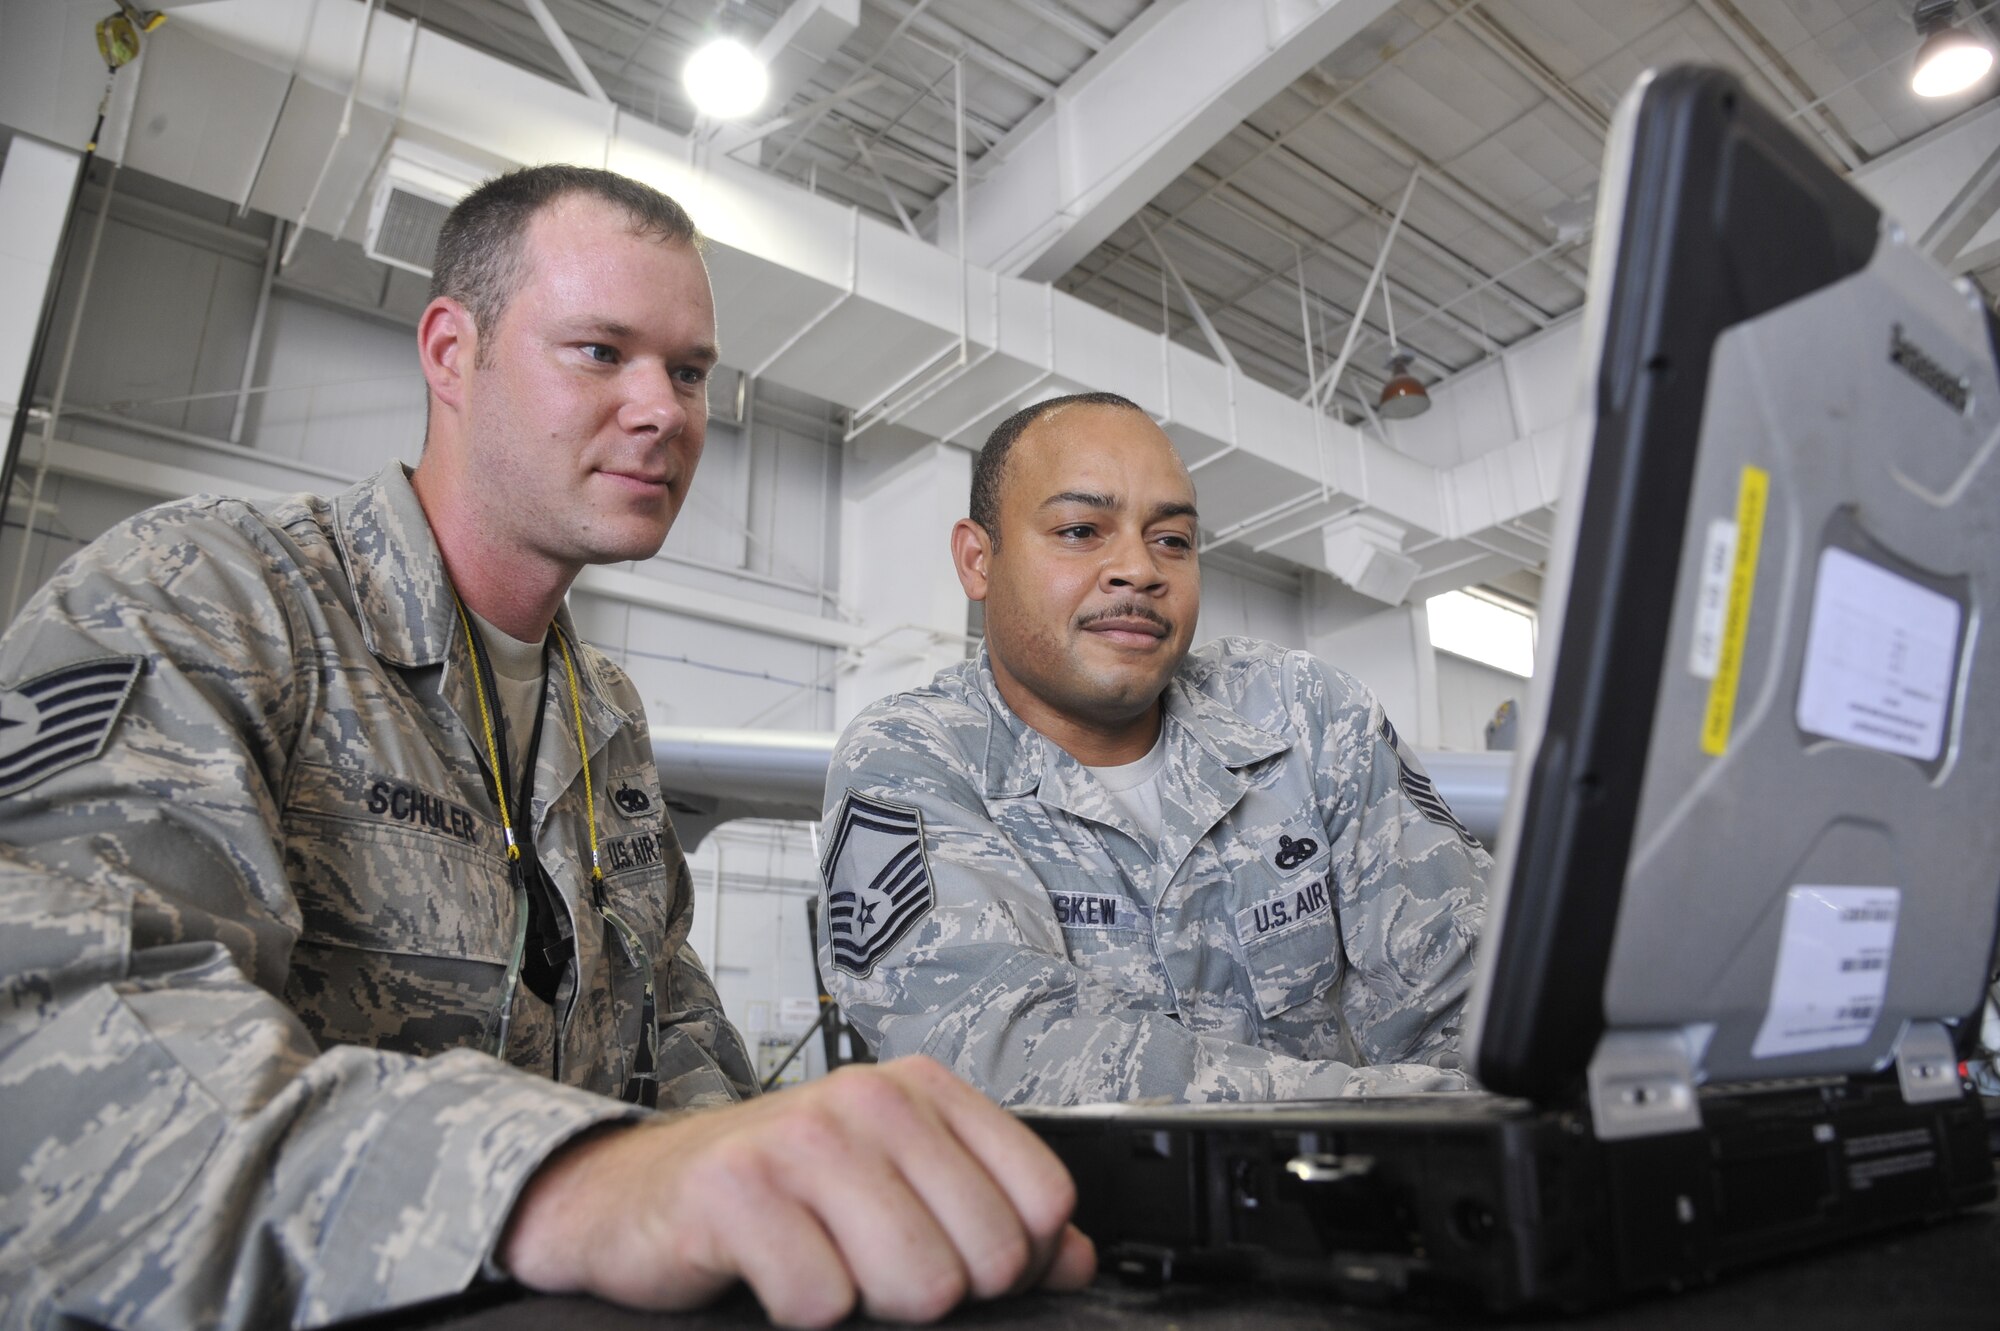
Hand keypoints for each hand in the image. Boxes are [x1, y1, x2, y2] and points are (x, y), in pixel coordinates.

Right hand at [499, 1055, 1096, 1325]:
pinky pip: (821, 1302)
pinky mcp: (738, 1191)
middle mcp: (872, 1101)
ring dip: (868, 1305)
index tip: (959, 1258)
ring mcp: (805, 1140)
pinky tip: (773, 1276)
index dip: (1017, 1263)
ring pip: (917, 1286)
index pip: (1044, 1202)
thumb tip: (1078, 1257)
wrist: (635, 1194)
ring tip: (827, 1270)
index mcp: (925, 1092)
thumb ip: (993, 1213)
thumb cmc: (775, 1192)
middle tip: (871, 1267)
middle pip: (988, 1259)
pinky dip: (799, 1312)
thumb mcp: (895, 1186)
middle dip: (937, 1292)